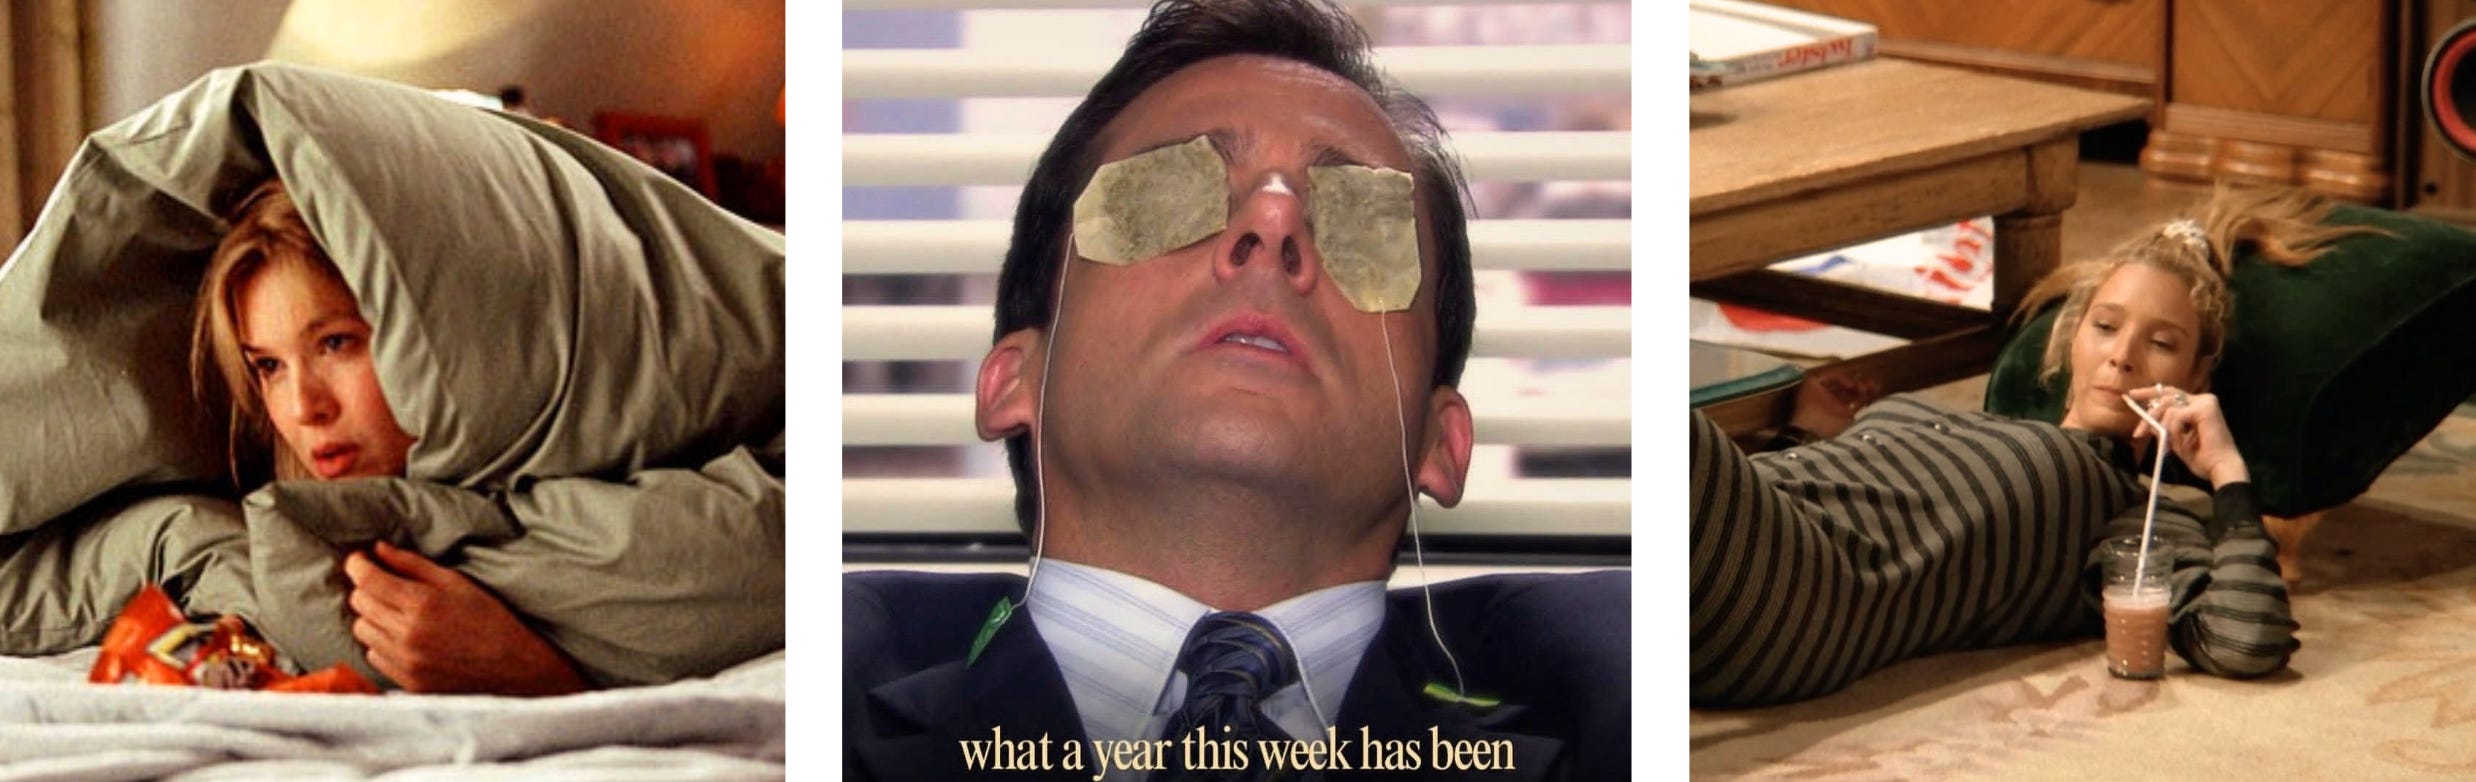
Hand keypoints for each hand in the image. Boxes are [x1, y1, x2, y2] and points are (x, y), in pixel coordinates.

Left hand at [342, 541, 587, 695]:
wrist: (515, 667)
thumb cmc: (491, 619)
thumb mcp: (458, 583)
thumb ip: (414, 565)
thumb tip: (378, 549)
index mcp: (421, 605)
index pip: (367, 580)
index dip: (357, 564)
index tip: (360, 559)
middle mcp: (407, 635)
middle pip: (359, 603)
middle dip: (367, 588)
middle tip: (385, 584)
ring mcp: (405, 661)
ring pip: (361, 630)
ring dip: (373, 617)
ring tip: (397, 613)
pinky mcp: (407, 681)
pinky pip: (373, 655)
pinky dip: (382, 643)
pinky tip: (405, 638)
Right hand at [1787, 373, 1880, 439]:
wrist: (1804, 429)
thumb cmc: (1827, 431)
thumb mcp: (1849, 425)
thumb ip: (1861, 417)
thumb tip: (1876, 409)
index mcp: (1840, 415)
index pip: (1856, 401)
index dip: (1868, 395)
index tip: (1878, 391)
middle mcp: (1832, 404)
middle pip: (1850, 391)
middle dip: (1863, 387)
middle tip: (1874, 386)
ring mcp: (1823, 394)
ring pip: (1841, 384)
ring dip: (1854, 383)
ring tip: (1862, 386)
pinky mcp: (1814, 385)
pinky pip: (1830, 378)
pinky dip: (1841, 379)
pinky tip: (1849, 384)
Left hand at [2124, 384, 2249, 487]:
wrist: (2219, 467)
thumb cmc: (2201, 457)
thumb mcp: (2174, 440)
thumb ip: (2163, 427)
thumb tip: (2147, 421)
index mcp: (2198, 404)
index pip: (2170, 393)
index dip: (2150, 392)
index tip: (2132, 395)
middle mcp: (2203, 399)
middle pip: (2167, 396)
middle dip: (2150, 413)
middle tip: (2138, 432)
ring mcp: (2205, 402)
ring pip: (2169, 408)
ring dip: (2164, 429)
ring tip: (2168, 446)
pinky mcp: (2205, 408)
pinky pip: (2176, 416)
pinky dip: (2173, 431)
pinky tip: (2180, 443)